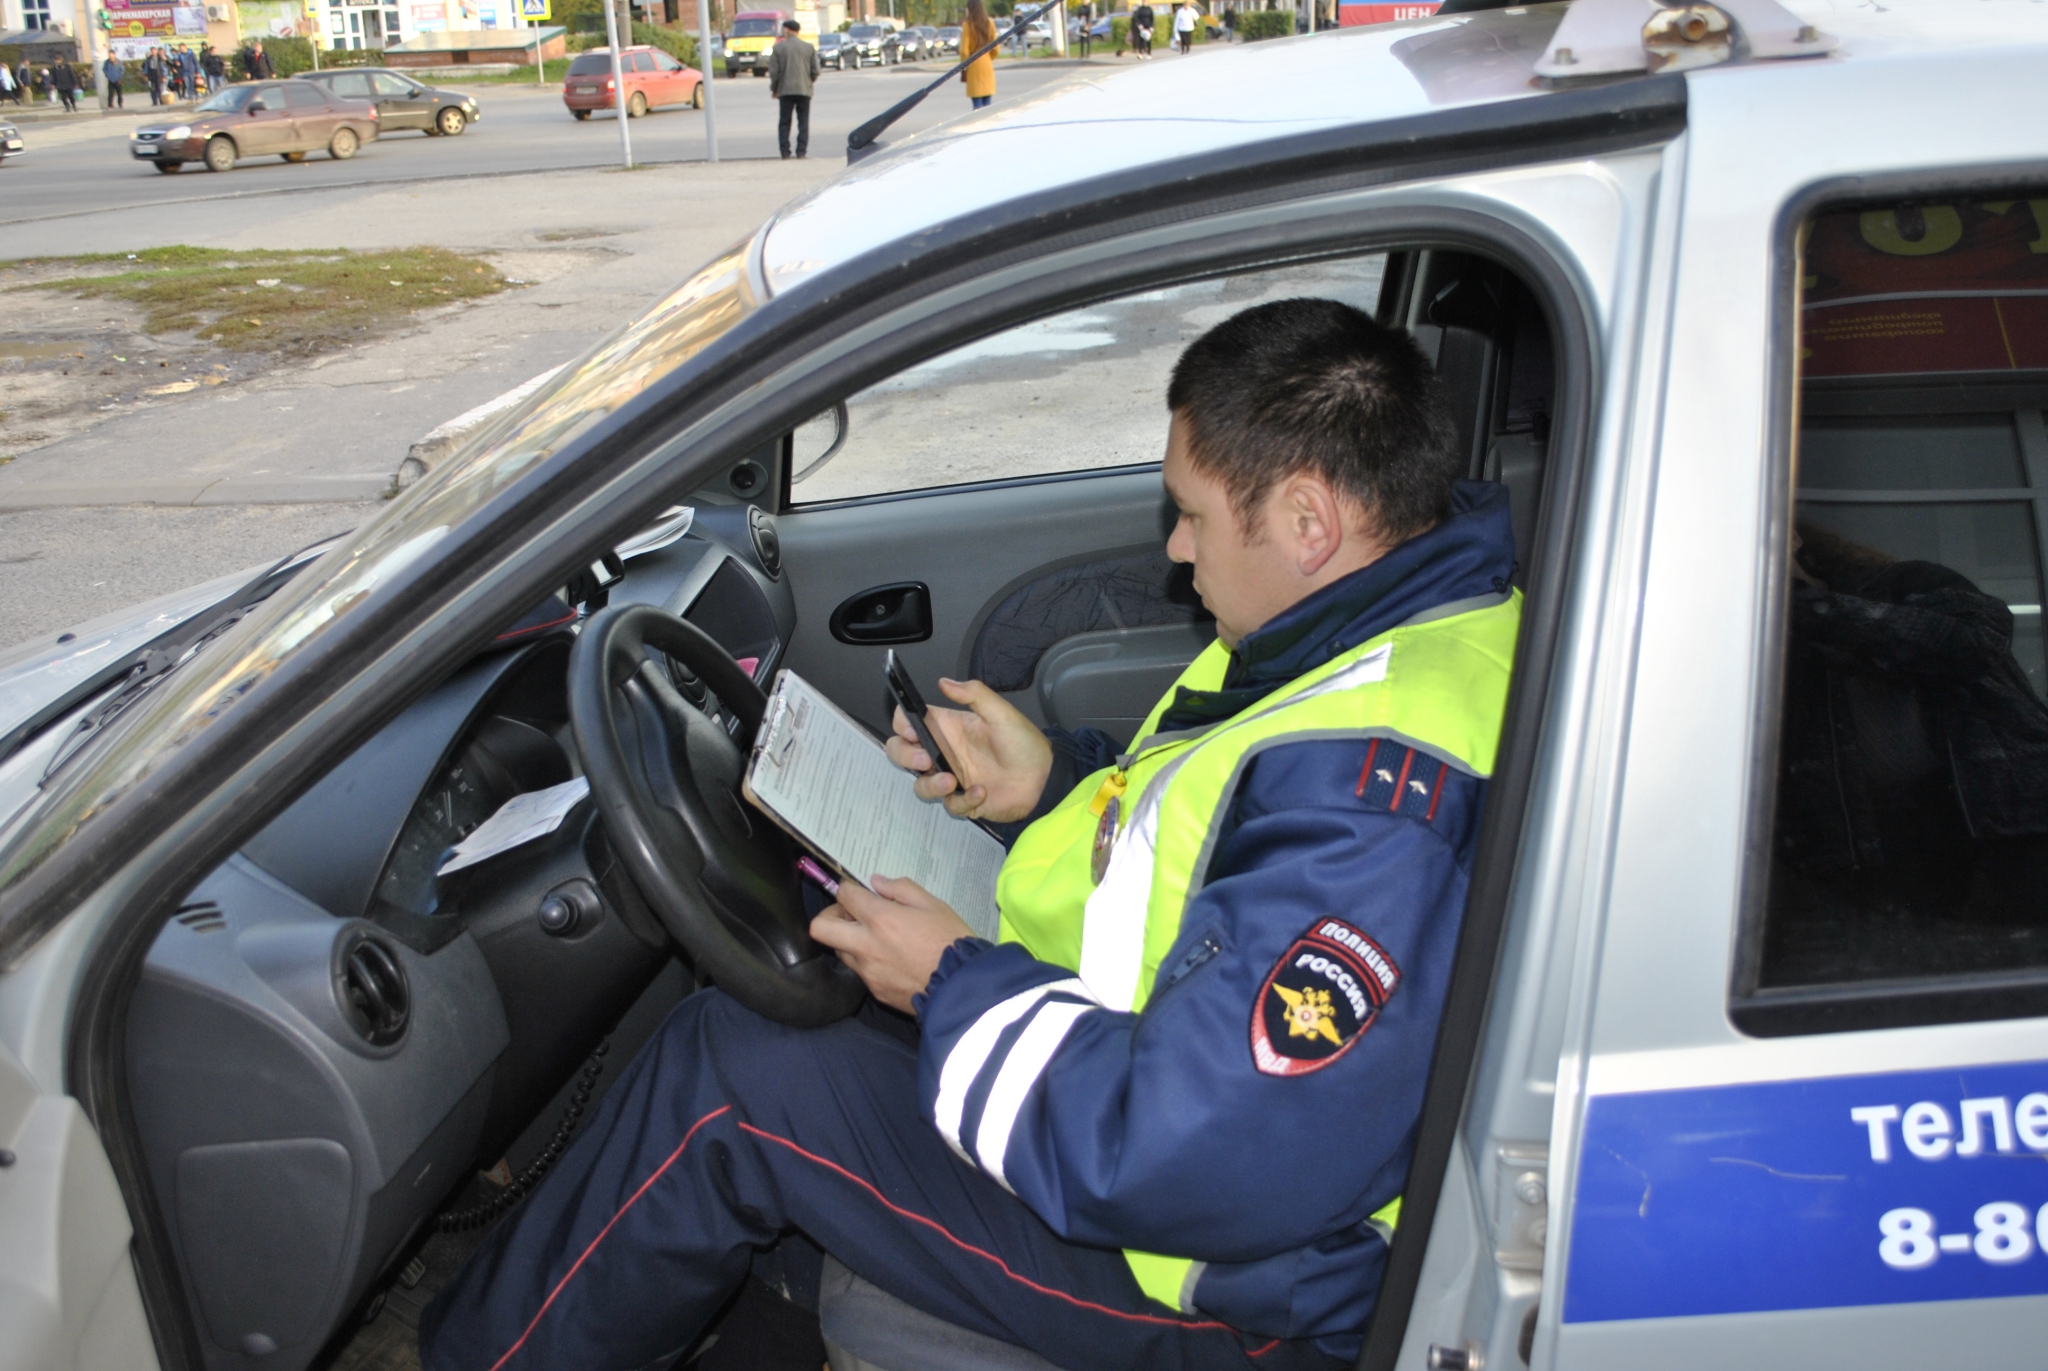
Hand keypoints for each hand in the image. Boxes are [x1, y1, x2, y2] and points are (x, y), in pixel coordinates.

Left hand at [810, 875, 973, 1013]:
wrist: (962, 988)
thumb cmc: (952, 941)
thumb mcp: (933, 905)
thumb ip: (901, 889)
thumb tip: (876, 882)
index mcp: (880, 919)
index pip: (844, 895)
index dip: (848, 889)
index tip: (857, 891)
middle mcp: (866, 945)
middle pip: (820, 928)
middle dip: (830, 916)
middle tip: (852, 915)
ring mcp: (868, 972)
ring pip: (839, 951)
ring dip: (849, 940)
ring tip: (876, 938)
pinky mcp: (875, 991)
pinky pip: (861, 971)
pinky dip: (869, 961)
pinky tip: (893, 960)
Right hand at [884, 677, 1052, 821]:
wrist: (1045, 778)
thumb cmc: (1024, 743)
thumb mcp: (1002, 713)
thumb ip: (975, 694)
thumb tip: (944, 682)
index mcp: (947, 727)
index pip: (908, 721)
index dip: (903, 725)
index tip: (913, 731)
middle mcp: (944, 751)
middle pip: (902, 753)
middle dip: (904, 757)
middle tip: (924, 760)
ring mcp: (951, 777)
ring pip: (920, 784)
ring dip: (930, 785)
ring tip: (952, 782)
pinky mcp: (963, 801)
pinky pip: (950, 805)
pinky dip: (963, 801)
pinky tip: (982, 792)